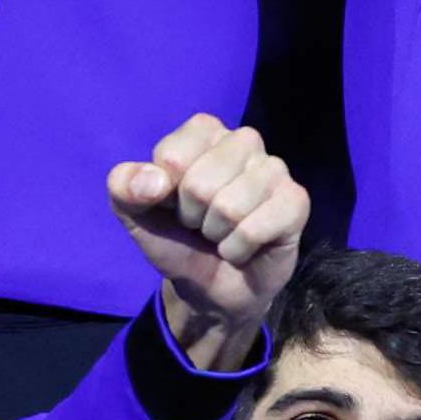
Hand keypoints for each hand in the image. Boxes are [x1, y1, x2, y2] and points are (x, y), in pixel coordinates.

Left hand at [110, 115, 307, 372]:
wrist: (210, 288)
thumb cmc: (177, 240)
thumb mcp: (135, 215)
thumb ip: (124, 187)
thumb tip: (153, 182)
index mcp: (204, 131)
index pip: (172, 157)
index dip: (165, 193)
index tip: (174, 204)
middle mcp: (244, 141)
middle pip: (200, 183)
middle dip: (192, 217)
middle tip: (201, 224)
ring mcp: (275, 169)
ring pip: (229, 207)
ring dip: (217, 235)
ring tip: (223, 234)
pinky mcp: (296, 201)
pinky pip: (254, 228)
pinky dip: (238, 249)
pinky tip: (244, 247)